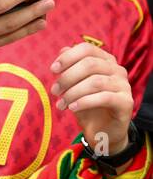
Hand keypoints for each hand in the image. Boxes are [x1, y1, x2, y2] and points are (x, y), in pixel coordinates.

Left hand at [50, 42, 132, 156]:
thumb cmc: (86, 104)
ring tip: (61, 104)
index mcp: (105, 60)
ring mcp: (124, 85)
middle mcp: (117, 70)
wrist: (101, 130)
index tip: (53, 70)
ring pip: (95, 82)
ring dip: (73, 92)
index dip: (68, 57)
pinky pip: (104, 97)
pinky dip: (84, 102)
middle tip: (54, 91)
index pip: (87, 49)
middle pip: (90, 64)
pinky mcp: (126, 102)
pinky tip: (72, 108)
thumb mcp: (74, 84)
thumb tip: (63, 50)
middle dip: (67, 77)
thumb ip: (70, 66)